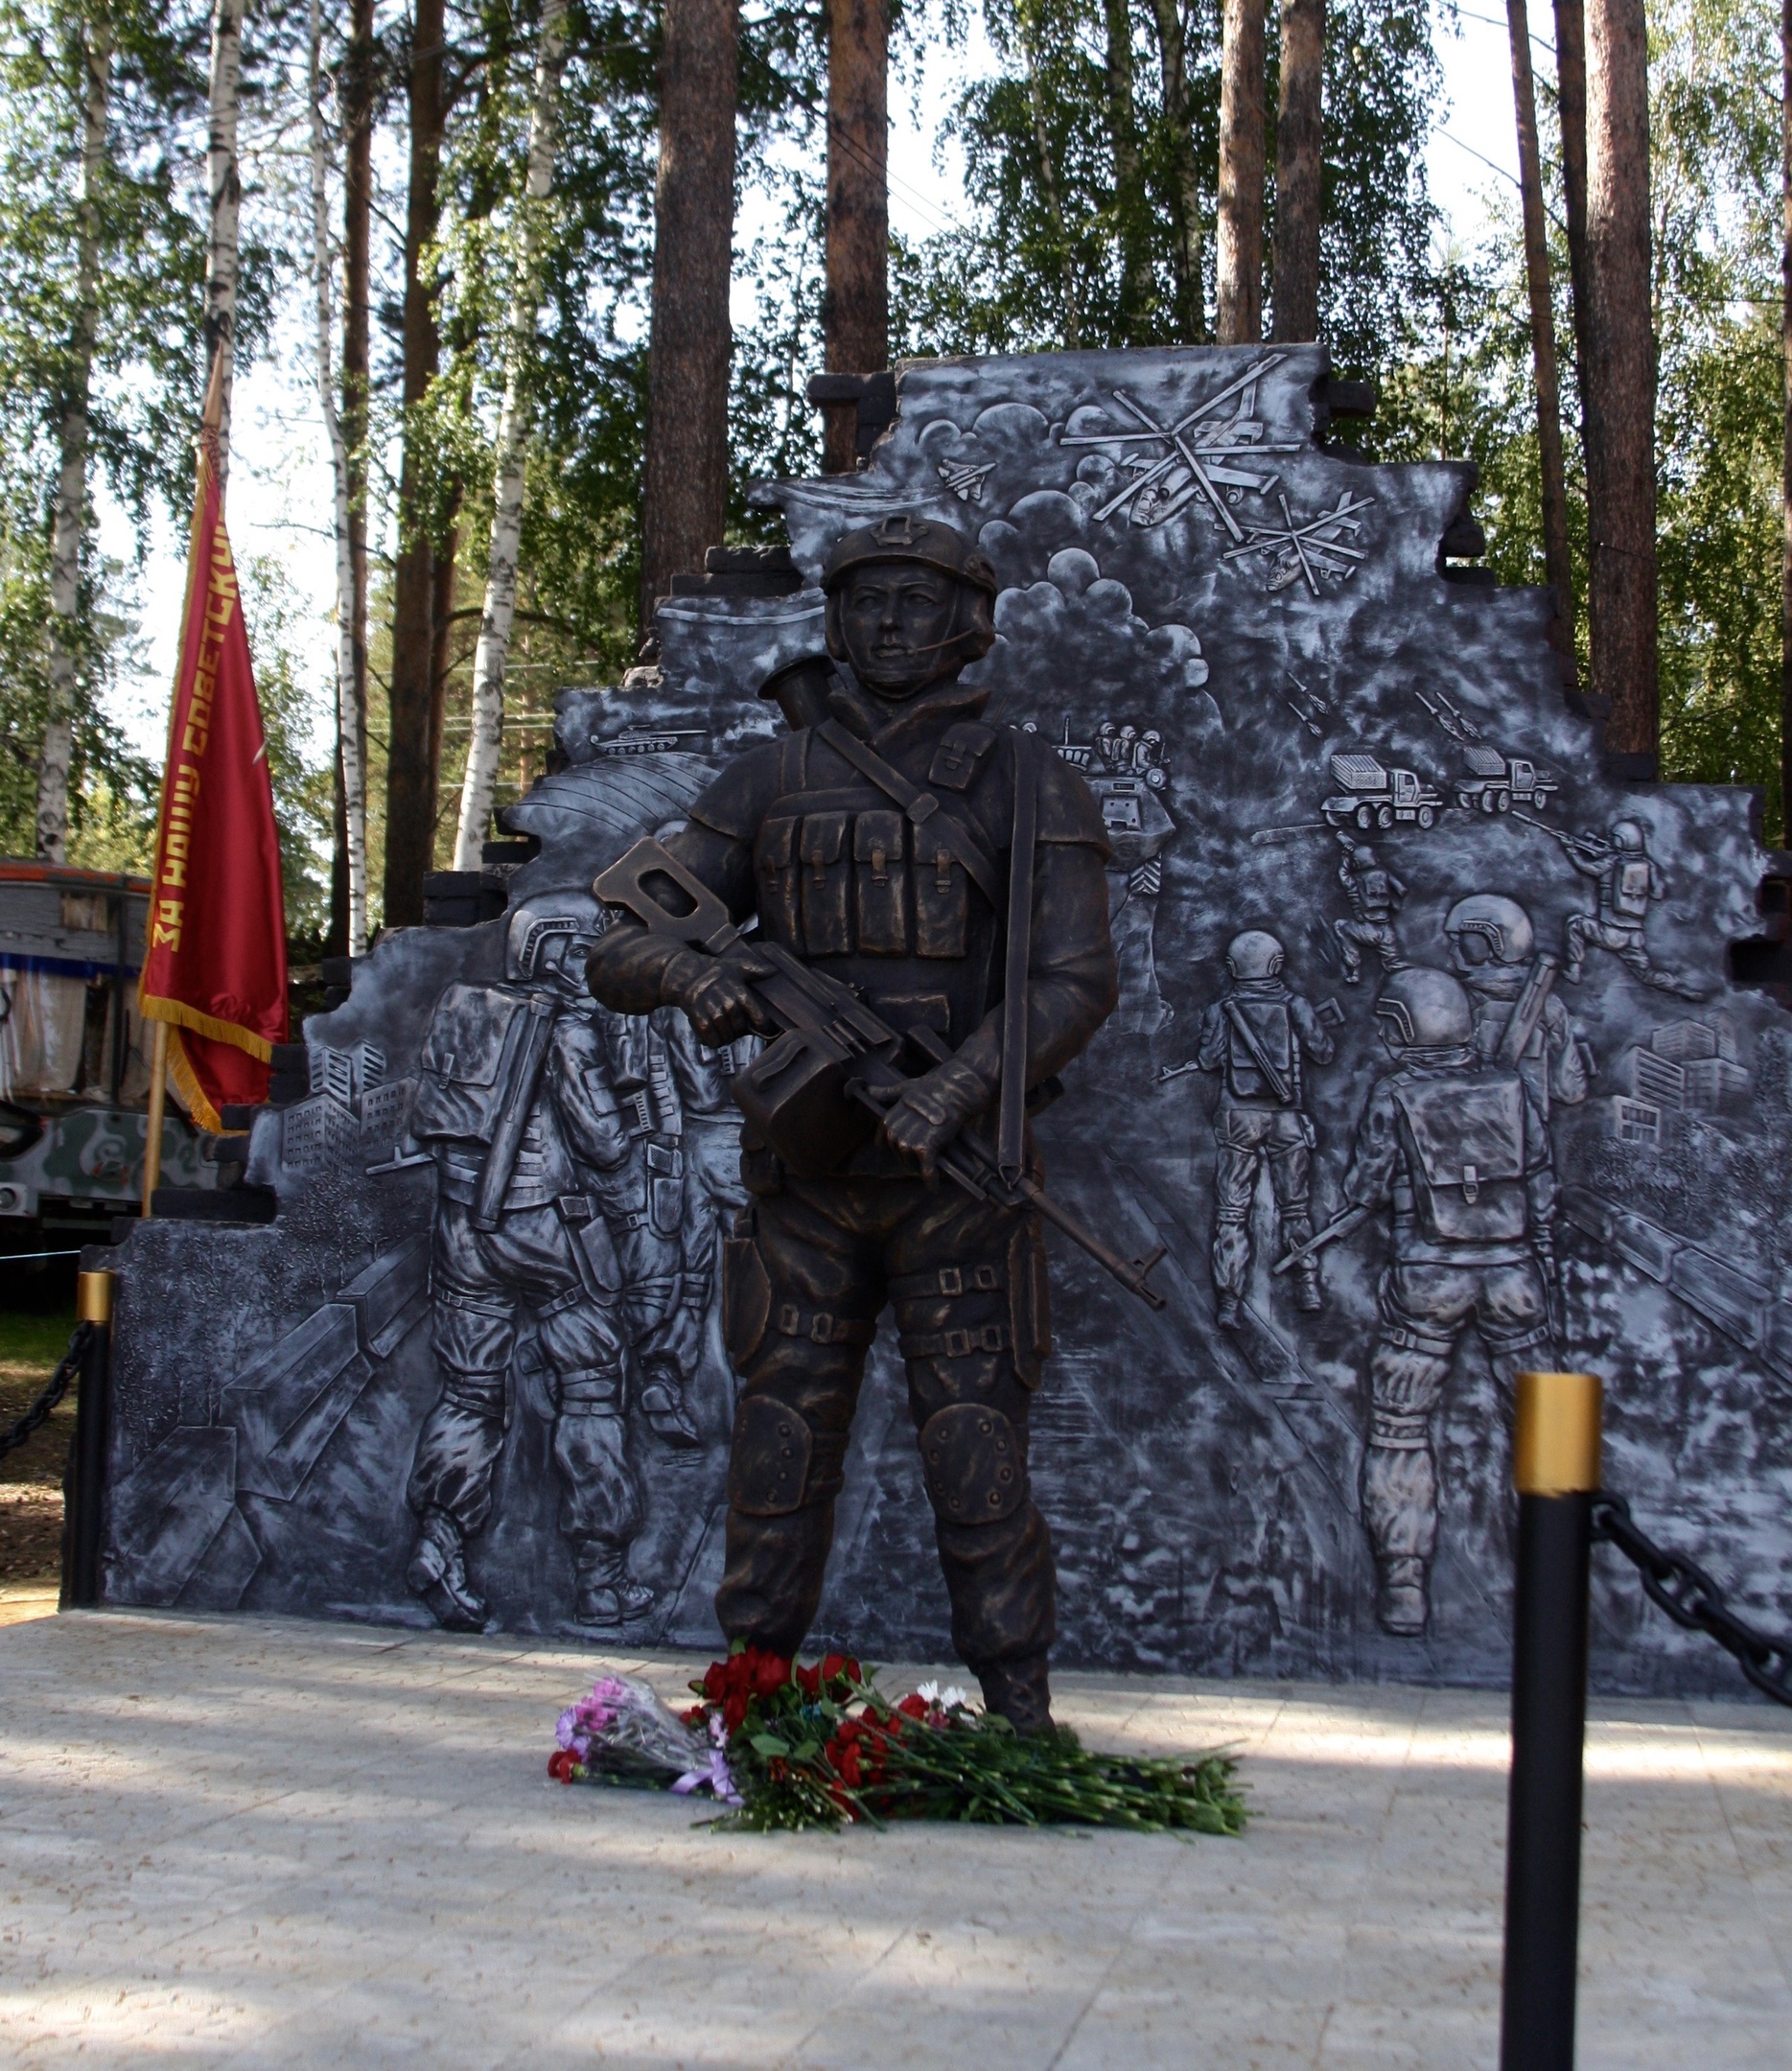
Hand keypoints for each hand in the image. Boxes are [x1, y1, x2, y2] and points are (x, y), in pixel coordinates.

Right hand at [675, 950, 775, 1046]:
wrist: (686, 975)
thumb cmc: (716, 971)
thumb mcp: (737, 966)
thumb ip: (756, 970)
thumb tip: (775, 970)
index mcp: (740, 992)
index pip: (758, 1017)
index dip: (762, 1025)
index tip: (762, 1027)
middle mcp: (728, 1004)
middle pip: (741, 1029)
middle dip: (740, 1030)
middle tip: (736, 1024)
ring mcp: (713, 1013)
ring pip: (728, 1038)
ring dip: (727, 1037)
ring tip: (725, 1028)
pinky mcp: (699, 1020)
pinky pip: (713, 1041)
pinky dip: (714, 1041)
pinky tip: (714, 1033)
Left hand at [879, 1056, 989, 1179]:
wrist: (952, 1092)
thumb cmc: (929, 1089)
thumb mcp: (902, 1089)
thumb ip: (885, 1094)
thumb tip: (868, 1090)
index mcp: (888, 1120)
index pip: (884, 1143)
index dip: (895, 1146)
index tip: (907, 1147)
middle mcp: (895, 1133)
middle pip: (899, 1155)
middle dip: (909, 1155)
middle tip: (926, 1150)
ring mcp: (909, 1141)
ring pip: (910, 1164)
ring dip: (920, 1166)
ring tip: (933, 1160)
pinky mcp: (925, 1148)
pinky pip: (926, 1170)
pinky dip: (931, 1181)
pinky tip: (934, 1188)